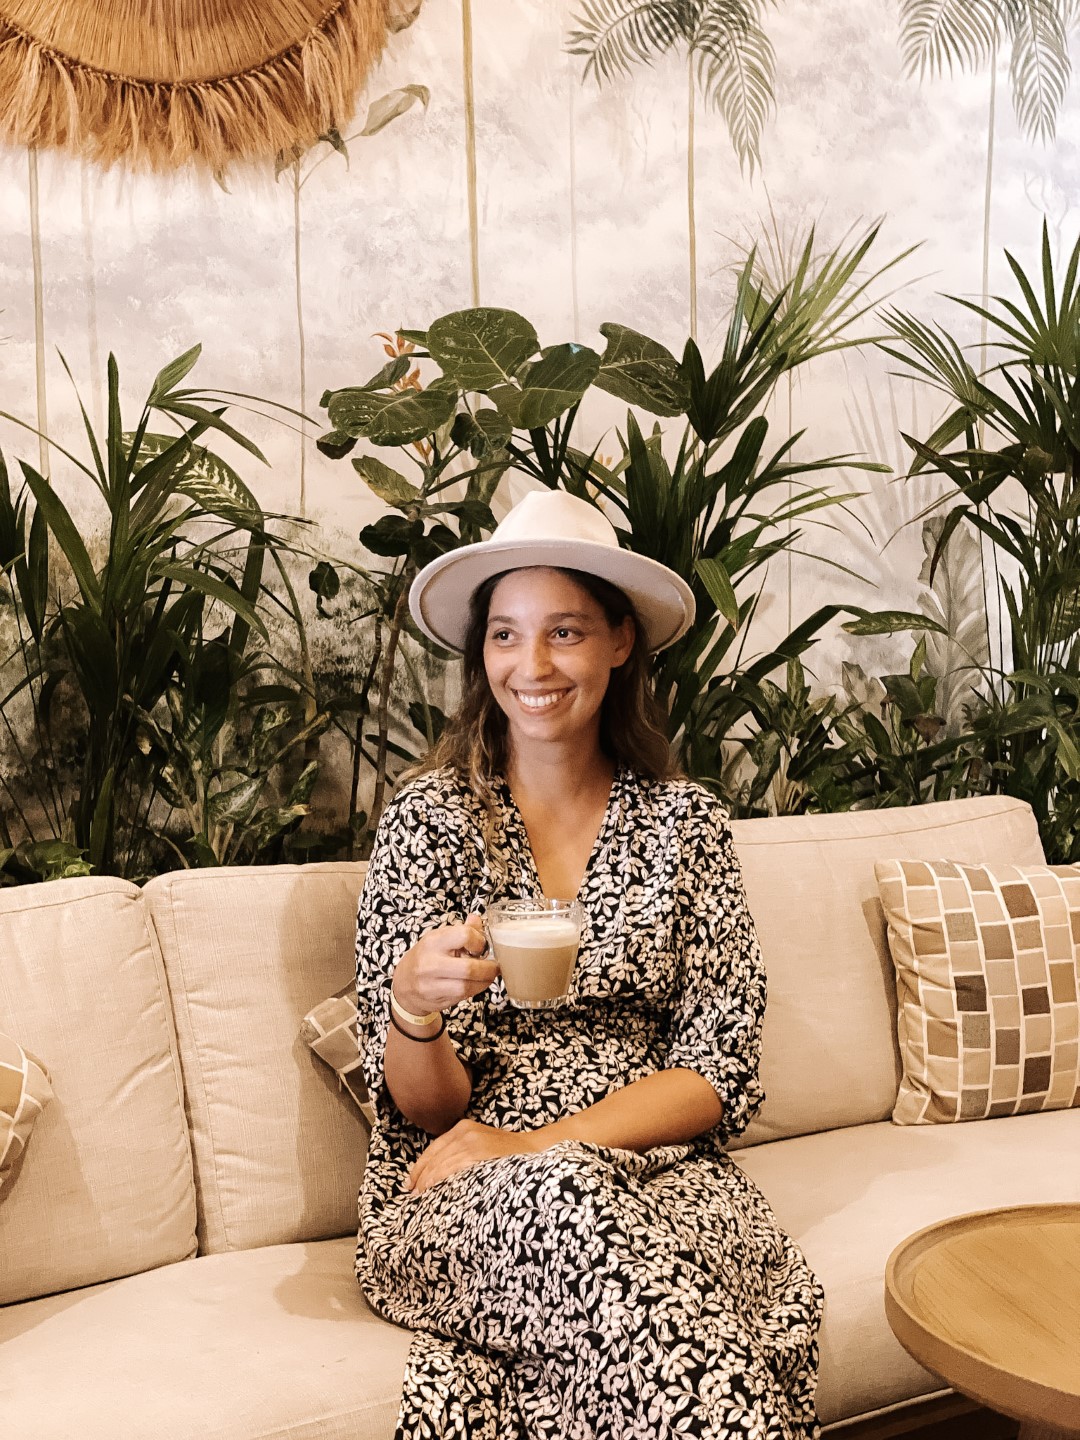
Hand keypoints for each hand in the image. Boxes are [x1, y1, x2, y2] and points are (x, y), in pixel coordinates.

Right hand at [392, 914, 496, 1016]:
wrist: (404, 983)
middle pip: (469, 968)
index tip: (482, 945)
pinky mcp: (436, 1000)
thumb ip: (461, 930)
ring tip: (487, 976)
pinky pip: (462, 997)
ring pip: (467, 986)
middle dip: (488, 968)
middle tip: (494, 965)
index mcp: (433, 942)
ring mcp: (431, 985)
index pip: (464, 936)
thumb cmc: (426, 957)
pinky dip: (474, 990)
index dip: (479, 941)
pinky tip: (476, 983)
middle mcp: (430, 963)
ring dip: (484, 982)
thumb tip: (477, 919)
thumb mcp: (439, 938)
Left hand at [405, 1119, 543, 1193]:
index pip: (433, 1149)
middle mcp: (464, 1131)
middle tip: (413, 1194)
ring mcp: (472, 1140)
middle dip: (421, 1177)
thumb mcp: (480, 1144)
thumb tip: (434, 1175)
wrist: (532, 1149)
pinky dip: (441, 1178)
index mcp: (462, 1127)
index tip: (410, 1184)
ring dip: (428, 1181)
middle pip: (434, 1157)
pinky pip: (454, 1167)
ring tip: (420, 1196)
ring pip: (441, 1163)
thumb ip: (460, 1152)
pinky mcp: (479, 1151)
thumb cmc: (505, 1154)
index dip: (419, 1168)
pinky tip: (434, 1188)